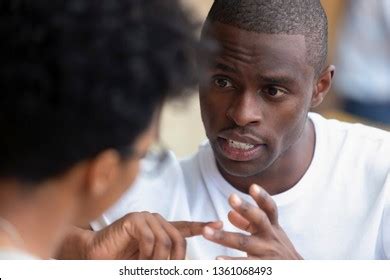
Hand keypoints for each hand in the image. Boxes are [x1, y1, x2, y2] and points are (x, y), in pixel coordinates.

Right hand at [58, 212, 221, 259]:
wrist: (95, 254)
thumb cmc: (122, 259)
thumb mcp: (148, 260)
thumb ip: (164, 259)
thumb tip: (182, 265)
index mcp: (161, 229)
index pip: (184, 227)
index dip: (201, 226)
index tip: (218, 224)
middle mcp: (155, 220)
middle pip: (177, 238)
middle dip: (175, 259)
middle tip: (165, 270)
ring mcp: (145, 218)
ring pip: (165, 241)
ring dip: (158, 261)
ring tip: (146, 268)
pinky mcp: (134, 219)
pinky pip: (149, 239)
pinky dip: (146, 255)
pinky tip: (137, 261)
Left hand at [202, 184, 301, 259]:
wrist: (295, 274)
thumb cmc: (276, 250)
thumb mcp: (268, 235)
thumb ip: (249, 224)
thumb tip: (230, 214)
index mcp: (272, 227)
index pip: (269, 209)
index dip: (263, 197)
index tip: (253, 186)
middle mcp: (271, 238)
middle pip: (259, 220)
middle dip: (245, 208)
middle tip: (231, 197)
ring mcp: (267, 254)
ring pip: (244, 243)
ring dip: (224, 237)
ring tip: (205, 231)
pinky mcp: (262, 269)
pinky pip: (244, 266)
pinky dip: (230, 264)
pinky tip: (216, 261)